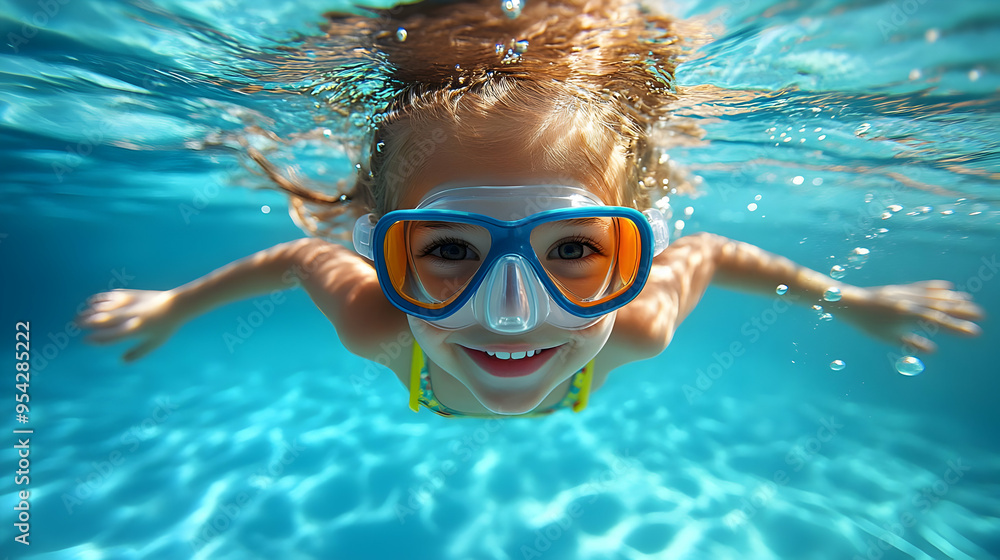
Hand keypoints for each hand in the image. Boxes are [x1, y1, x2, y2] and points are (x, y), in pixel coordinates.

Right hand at [76, 289, 181, 361]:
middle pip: (100, 321)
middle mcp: (127, 318)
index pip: (108, 337)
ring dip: (88, 311)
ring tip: (78, 315)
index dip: (95, 339)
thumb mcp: (154, 343)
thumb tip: (122, 361)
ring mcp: (127, 304)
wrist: (175, 305)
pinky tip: (91, 302)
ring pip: (102, 308)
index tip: (85, 340)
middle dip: (85, 322)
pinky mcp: (129, 294)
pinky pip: (109, 296)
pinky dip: (99, 299)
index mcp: (132, 331)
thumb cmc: (165, 327)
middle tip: (73, 325)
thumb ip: (138, 353)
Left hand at [837, 281, 983, 352]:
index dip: (958, 328)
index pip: (939, 322)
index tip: (975, 333)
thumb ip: (912, 343)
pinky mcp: (901, 288)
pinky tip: (947, 286)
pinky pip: (922, 286)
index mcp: (909, 316)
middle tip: (981, 315)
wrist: (851, 303)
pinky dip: (936, 287)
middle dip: (962, 311)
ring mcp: (907, 293)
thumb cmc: (868, 324)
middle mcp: (911, 302)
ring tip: (970, 301)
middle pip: (942, 306)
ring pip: (935, 295)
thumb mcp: (889, 337)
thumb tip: (932, 351)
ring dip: (953, 298)